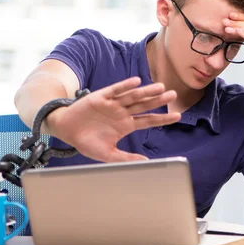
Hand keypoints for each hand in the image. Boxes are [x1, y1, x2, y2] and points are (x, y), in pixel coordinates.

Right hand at [45, 77, 180, 162]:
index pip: (148, 120)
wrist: (66, 130)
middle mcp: (122, 112)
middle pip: (144, 105)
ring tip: (160, 87)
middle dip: (158, 101)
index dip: (162, 118)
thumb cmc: (86, 142)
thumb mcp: (108, 154)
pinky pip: (115, 90)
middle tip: (174, 95)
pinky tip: (136, 82)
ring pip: (133, 96)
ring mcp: (113, 104)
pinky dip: (125, 86)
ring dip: (146, 91)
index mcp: (126, 125)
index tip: (177, 116)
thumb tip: (147, 162)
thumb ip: (126, 158)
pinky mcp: (101, 97)